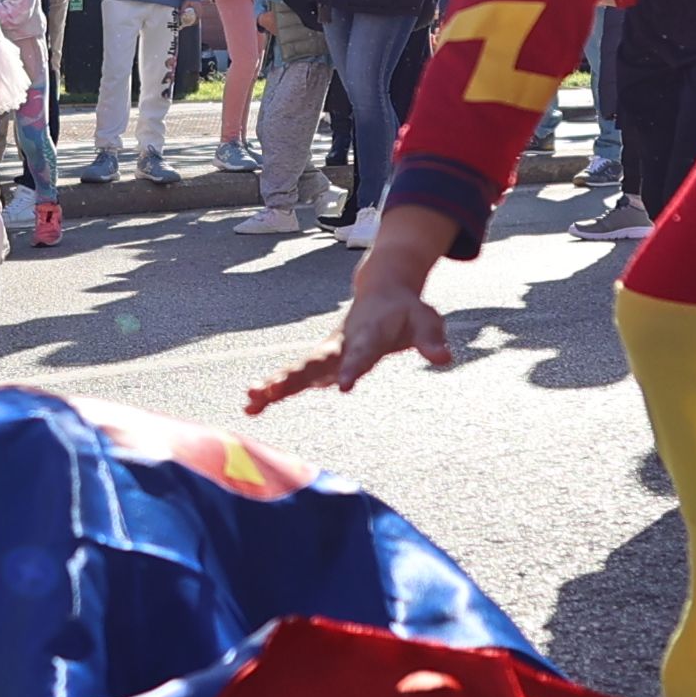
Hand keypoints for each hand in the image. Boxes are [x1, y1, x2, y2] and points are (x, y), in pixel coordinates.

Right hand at [246, 227, 459, 410]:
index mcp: (368, 333)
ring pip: (299, 370)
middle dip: (294, 377)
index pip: (361, 353)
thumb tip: (444, 357)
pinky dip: (274, 390)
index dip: (353, 368)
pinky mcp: (321, 361)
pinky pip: (296, 378)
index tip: (343, 387)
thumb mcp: (426, 319)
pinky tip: (253, 407)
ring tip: (251, 401)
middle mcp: (342, 343)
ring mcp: (328, 352)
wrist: (383, 289)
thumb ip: (431, 338)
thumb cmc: (406, 310)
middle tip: (271, 391)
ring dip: (276, 385)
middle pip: (316, 361)